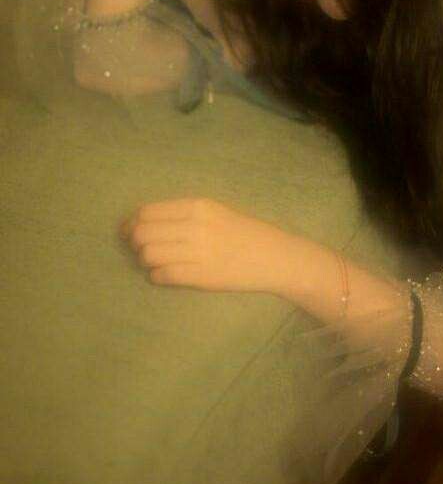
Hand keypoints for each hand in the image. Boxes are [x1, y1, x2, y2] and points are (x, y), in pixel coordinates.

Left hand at [119, 197, 290, 292]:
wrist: (272, 257)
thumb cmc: (242, 232)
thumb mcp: (214, 212)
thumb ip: (183, 214)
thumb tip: (143, 221)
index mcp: (198, 206)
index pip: (148, 212)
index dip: (131, 223)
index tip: (128, 231)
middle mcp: (195, 226)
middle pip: (143, 233)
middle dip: (134, 243)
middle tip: (139, 249)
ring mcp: (198, 252)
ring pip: (149, 255)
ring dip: (145, 261)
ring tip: (155, 263)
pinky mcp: (201, 276)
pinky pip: (163, 275)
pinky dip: (156, 276)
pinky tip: (163, 275)